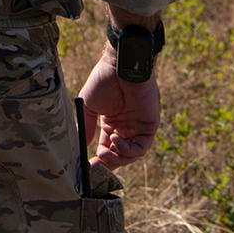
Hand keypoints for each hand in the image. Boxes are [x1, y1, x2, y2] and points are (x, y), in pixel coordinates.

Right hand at [77, 44, 159, 169]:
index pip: (106, 148)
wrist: (119, 67)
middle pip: (119, 156)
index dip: (98, 160)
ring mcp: (137, 128)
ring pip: (131, 155)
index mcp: (111, 123)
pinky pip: (141, 147)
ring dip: (117, 158)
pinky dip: (128, 149)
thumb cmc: (103, 81)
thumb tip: (84, 146)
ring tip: (105, 152)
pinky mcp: (149, 127)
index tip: (88, 167)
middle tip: (96, 164)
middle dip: (108, 163)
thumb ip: (87, 127)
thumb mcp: (89, 106)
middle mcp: (125, 127)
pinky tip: (115, 140)